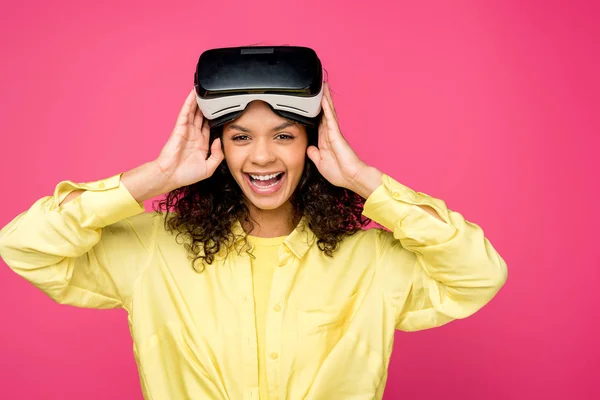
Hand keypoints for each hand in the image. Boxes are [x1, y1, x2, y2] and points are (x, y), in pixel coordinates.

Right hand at [154, 88, 223, 189]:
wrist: (170, 177)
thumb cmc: (186, 175)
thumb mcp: (209, 168)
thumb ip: (217, 155)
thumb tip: (218, 140)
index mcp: (201, 144)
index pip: (210, 127)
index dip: (215, 118)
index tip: (222, 110)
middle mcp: (194, 136)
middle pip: (202, 116)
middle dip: (207, 106)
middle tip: (213, 95)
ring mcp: (187, 131)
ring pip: (194, 112)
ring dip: (198, 101)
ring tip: (203, 89)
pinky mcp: (179, 129)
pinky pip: (185, 113)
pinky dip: (189, 103)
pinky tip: (193, 94)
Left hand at [306, 82, 381, 197]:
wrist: (350, 178)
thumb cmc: (339, 173)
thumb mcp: (320, 163)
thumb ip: (314, 154)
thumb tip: (309, 148)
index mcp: (325, 141)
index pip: (319, 123)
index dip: (316, 112)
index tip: (312, 102)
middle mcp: (329, 135)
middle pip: (324, 114)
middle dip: (322, 101)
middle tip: (320, 87)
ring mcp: (333, 133)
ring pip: (328, 113)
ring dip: (325, 100)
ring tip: (323, 87)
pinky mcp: (336, 134)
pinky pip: (330, 119)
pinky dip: (326, 109)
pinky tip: (323, 99)